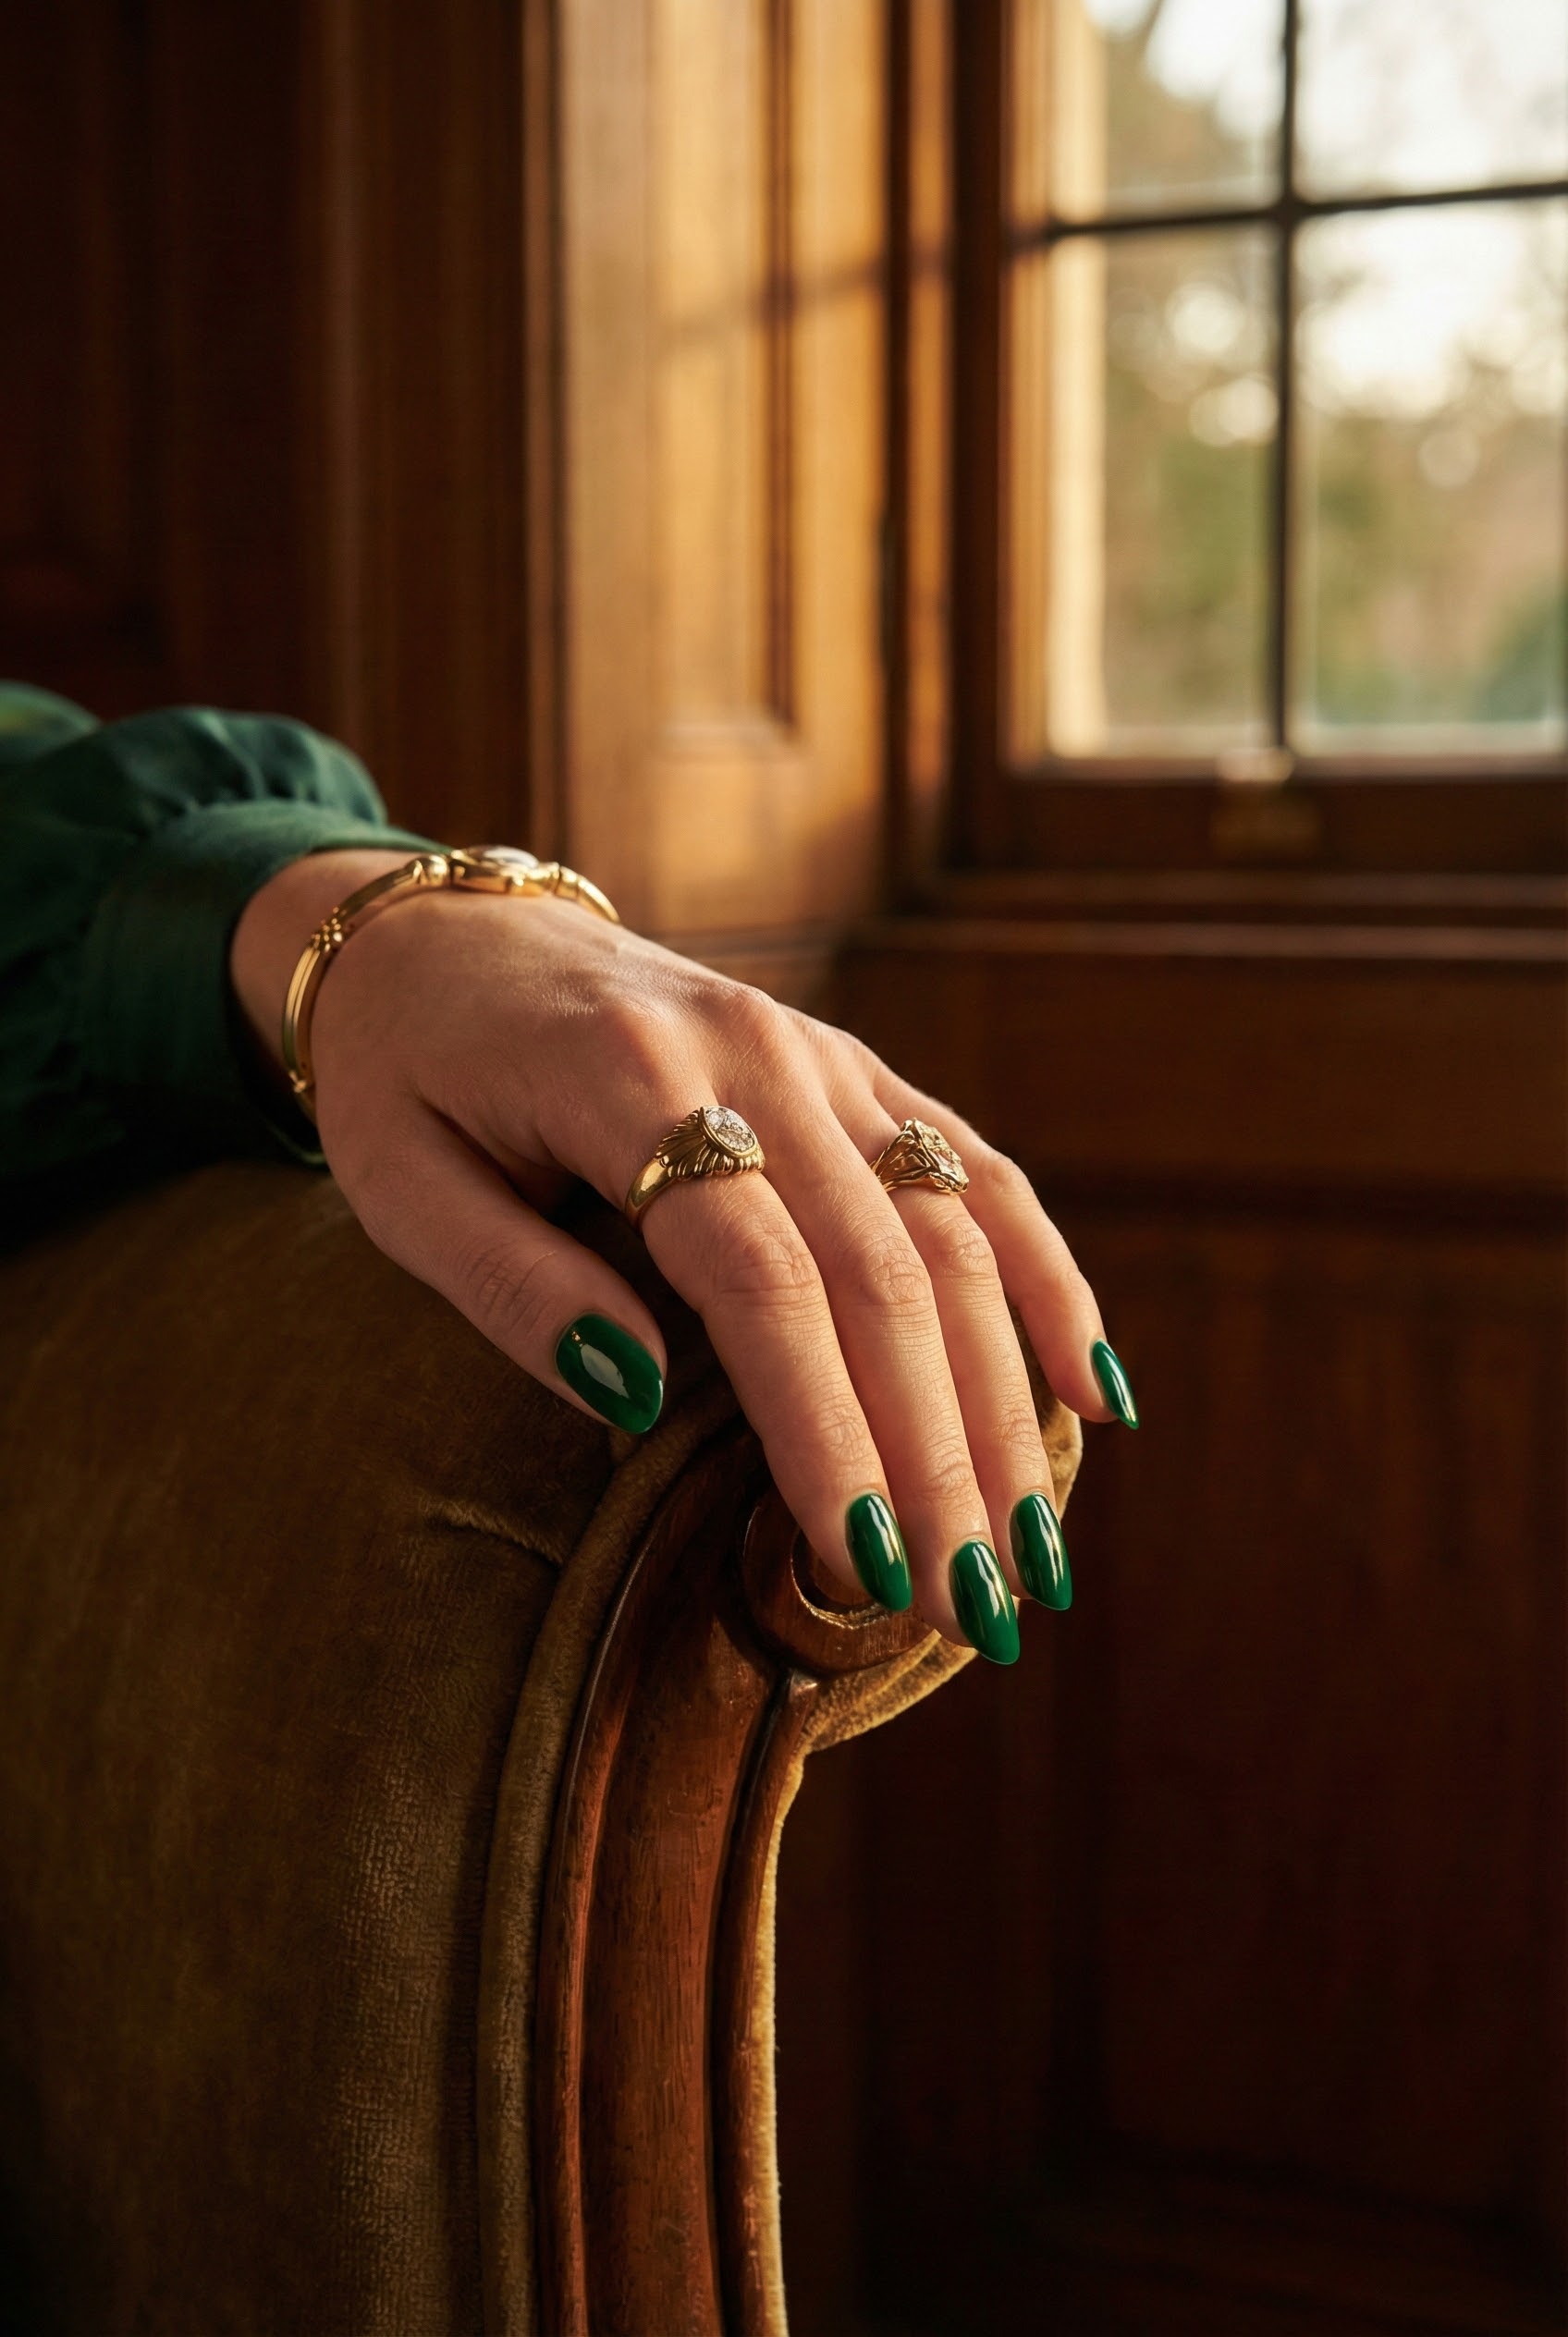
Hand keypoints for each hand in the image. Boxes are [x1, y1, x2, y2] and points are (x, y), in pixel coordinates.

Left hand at [231, 849, 1134, 1659]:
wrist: (449, 931)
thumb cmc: (407, 1076)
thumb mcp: (400, 1182)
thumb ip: (511, 1282)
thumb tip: (638, 1392)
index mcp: (628, 1079)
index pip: (759, 1277)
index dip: (821, 1424)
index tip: (861, 1566)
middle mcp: (754, 1055)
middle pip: (882, 1272)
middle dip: (936, 1455)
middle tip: (975, 1612)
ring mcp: (822, 1056)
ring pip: (954, 1233)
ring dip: (1002, 1401)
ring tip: (1033, 1556)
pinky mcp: (856, 1070)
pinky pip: (977, 1173)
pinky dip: (1045, 1282)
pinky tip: (1089, 1398)